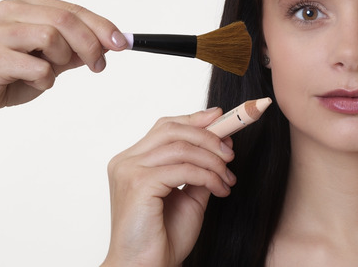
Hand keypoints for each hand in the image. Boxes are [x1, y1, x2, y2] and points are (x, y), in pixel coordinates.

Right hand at [0, 0, 125, 131]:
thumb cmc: (10, 75)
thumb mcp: (52, 59)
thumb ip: (77, 49)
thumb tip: (112, 42)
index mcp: (27, 4)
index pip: (74, 9)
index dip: (103, 26)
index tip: (123, 43)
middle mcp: (11, 10)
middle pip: (67, 19)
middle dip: (91, 45)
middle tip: (99, 66)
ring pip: (53, 37)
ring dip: (62, 61)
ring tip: (50, 73)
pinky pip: (37, 65)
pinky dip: (44, 78)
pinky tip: (32, 82)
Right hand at [103, 108, 234, 266]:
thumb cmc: (163, 237)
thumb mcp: (189, 196)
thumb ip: (199, 170)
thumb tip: (221, 146)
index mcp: (133, 161)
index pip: (165, 127)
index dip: (196, 119)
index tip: (223, 118)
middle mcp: (126, 161)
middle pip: (172, 129)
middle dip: (208, 136)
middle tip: (231, 153)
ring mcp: (129, 171)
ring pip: (181, 147)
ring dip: (212, 160)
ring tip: (228, 177)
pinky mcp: (138, 184)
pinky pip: (184, 169)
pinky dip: (208, 176)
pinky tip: (220, 189)